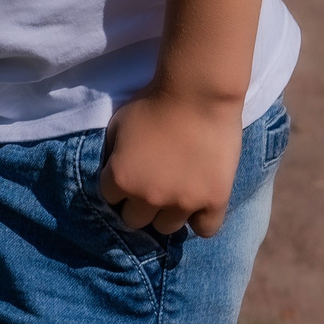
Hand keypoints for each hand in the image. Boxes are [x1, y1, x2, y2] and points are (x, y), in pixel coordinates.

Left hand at [98, 94, 242, 237]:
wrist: (198, 94)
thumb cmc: (153, 101)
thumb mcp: (118, 124)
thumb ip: (113, 154)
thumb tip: (113, 169)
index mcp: (120, 179)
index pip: (109, 198)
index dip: (118, 185)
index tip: (129, 174)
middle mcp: (148, 198)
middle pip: (135, 220)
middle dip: (139, 204)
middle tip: (151, 185)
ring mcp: (182, 203)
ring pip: (167, 227)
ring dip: (167, 213)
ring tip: (176, 193)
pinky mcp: (214, 201)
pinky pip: (205, 229)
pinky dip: (201, 220)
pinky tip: (200, 205)